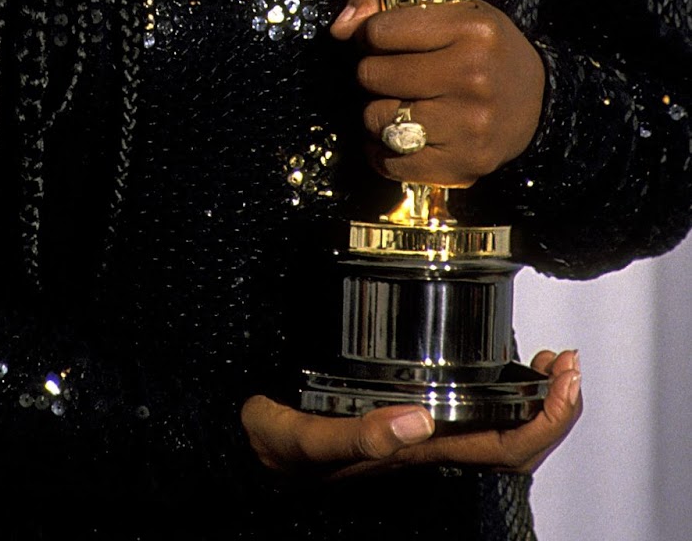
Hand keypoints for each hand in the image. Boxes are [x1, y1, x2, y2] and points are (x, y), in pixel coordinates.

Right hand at [241, 349, 580, 477]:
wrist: (251, 450)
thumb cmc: (276, 449)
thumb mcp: (305, 439)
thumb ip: (357, 436)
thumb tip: (414, 419)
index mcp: (416, 455)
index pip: (504, 451)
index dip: (544, 422)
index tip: (561, 381)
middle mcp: (429, 448)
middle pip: (517, 445)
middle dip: (555, 407)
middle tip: (567, 366)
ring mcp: (424, 434)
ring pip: (503, 431)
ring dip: (536, 399)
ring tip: (552, 364)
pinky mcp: (409, 412)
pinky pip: (475, 413)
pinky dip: (506, 390)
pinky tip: (512, 370)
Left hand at [330, 0, 544, 184]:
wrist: (538, 100)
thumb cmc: (482, 49)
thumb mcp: (447, 7)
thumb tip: (340, 28)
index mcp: (470, 29)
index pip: (379, 31)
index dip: (373, 36)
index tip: (387, 41)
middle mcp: (473, 76)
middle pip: (373, 75)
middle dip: (374, 73)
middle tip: (395, 75)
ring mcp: (470, 124)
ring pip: (377, 119)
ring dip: (378, 113)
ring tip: (401, 104)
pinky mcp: (465, 164)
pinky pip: (393, 163)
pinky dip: (384, 153)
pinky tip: (399, 138)